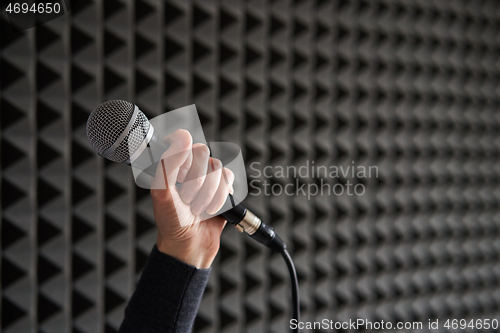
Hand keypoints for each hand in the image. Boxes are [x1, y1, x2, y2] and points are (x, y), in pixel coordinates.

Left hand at [150, 129, 234, 268]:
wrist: (189, 246)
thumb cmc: (171, 222)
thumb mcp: (162, 192)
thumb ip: (168, 163)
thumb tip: (184, 136)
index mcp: (169, 163)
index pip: (182, 140)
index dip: (184, 158)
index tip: (178, 177)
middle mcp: (188, 166)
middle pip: (203, 152)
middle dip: (197, 181)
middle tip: (186, 198)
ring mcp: (206, 176)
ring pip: (217, 167)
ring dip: (208, 193)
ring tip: (197, 208)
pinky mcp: (222, 186)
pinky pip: (229, 178)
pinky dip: (221, 197)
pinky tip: (212, 209)